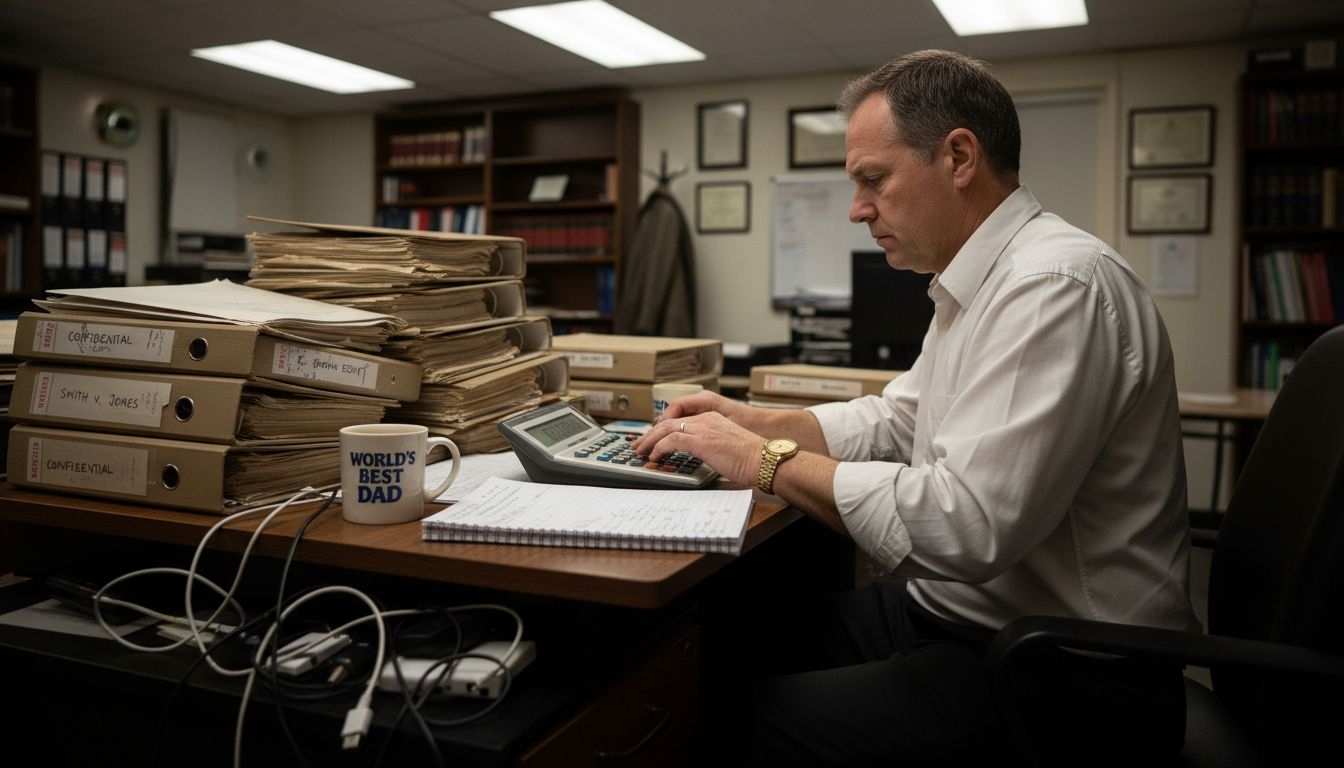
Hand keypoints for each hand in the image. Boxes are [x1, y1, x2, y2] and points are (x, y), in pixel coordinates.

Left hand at [632, 400, 763, 487]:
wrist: (764, 459)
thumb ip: (712, 447)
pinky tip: (654, 456)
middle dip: (651, 434)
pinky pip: (672, 440)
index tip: (653, 440)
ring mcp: (703, 429)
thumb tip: (702, 457)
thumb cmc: (752, 459)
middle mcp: (706, 420)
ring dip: (650, 440)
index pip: (680, 419)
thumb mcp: (727, 447)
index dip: (663, 430)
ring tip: (641, 451)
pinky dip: (659, 448)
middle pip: (669, 422)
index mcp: (712, 419)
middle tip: (639, 445)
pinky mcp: (701, 441)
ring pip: (666, 428)